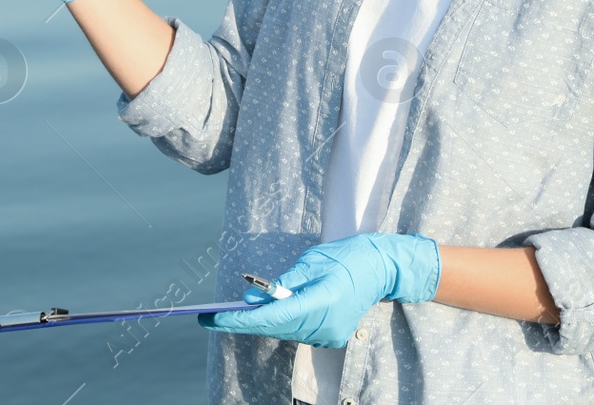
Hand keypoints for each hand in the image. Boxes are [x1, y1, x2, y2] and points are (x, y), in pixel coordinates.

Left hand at [197, 233, 440, 347]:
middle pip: (275, 328)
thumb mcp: (311, 261)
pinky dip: (279, 323)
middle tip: (211, 317)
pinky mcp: (331, 337)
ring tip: (232, 314)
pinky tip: (264, 313)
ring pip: (284, 332)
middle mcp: (325, 324)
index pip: (272, 317)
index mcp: (321, 301)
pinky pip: (296, 332)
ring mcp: (330, 334)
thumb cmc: (346, 257)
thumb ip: (282, 283)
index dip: (239, 320)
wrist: (382, 268)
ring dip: (260, 322)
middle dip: (243, 323)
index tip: (212, 319)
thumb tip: (252, 300)